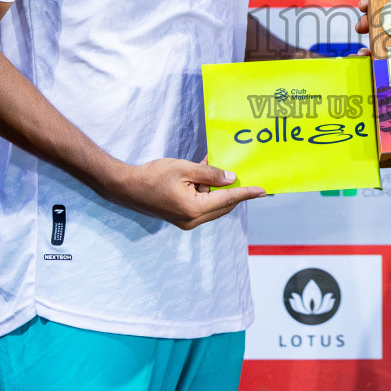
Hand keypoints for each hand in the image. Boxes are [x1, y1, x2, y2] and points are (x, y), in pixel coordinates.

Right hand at [104, 158, 265, 230]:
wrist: (127, 187)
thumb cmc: (154, 175)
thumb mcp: (184, 169)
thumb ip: (210, 174)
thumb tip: (232, 178)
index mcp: (194, 208)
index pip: (228, 200)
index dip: (247, 193)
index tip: (263, 190)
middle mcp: (192, 220)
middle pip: (223, 205)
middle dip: (232, 190)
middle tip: (242, 174)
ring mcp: (186, 221)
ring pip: (213, 206)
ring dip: (216, 189)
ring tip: (212, 168)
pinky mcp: (181, 218)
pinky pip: (202, 205)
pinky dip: (206, 192)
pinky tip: (202, 176)